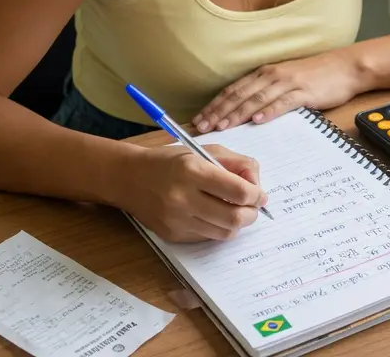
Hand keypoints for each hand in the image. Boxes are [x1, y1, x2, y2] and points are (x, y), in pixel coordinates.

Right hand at [120, 143, 267, 241]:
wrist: (129, 178)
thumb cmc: (169, 161)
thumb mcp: (202, 151)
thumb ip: (234, 163)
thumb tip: (256, 184)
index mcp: (192, 170)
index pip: (238, 191)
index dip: (256, 195)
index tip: (260, 194)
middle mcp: (183, 197)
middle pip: (234, 217)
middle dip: (252, 213)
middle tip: (253, 207)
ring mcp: (177, 220)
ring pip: (224, 232)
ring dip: (237, 223)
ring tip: (235, 211)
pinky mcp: (173, 235)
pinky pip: (208, 237)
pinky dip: (218, 228)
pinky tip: (214, 215)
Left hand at [193, 51, 364, 132]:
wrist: (345, 67)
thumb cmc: (315, 77)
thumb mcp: (285, 82)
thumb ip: (266, 94)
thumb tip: (245, 114)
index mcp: (264, 74)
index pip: (233, 90)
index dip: (214, 105)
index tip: (199, 120)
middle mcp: (271, 75)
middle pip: (239, 95)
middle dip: (218, 111)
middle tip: (202, 127)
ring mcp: (287, 83)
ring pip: (256, 99)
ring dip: (237, 113)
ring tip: (223, 126)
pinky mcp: (303, 92)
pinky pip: (283, 102)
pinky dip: (269, 111)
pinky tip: (257, 120)